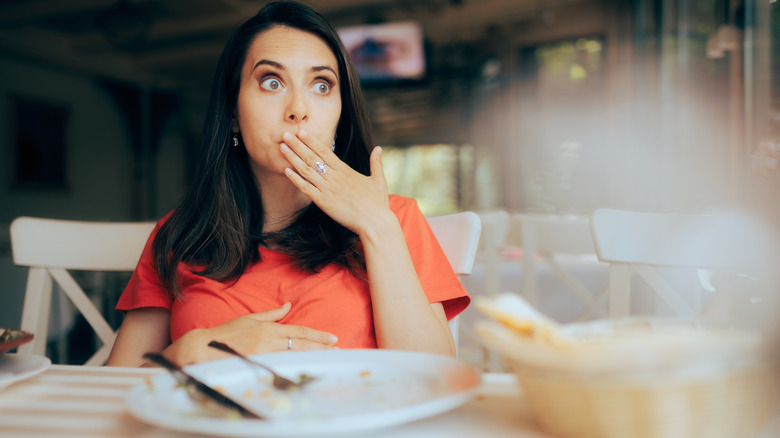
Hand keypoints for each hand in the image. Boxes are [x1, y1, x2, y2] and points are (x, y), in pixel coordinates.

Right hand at [166, 302, 337, 365]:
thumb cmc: (227, 333)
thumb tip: (288, 304)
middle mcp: (270, 340)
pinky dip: (295, 367)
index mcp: (270, 329)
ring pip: (295, 355)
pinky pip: (281, 366)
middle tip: (338, 350)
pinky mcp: (258, 364)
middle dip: (321, 348)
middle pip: (302, 344)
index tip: (333, 339)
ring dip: (313, 357)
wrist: (205, 347)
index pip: (300, 332)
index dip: (318, 336)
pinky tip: (307, 369)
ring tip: (329, 359)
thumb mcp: (251, 319)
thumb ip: (272, 314)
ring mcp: (264, 353)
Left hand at [280, 129, 391, 235]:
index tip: (301, 132)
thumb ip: (376, 163)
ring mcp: (328, 189)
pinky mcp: (323, 202)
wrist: (375, 222)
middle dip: (297, 145)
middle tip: (285, 134)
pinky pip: (306, 188)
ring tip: (282, 147)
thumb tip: (378, 148)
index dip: (312, 141)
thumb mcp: (378, 180)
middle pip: (312, 157)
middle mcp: (334, 177)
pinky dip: (295, 179)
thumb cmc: (378, 203)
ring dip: (293, 158)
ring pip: (306, 170)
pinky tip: (286, 170)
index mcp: (345, 170)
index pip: (325, 151)